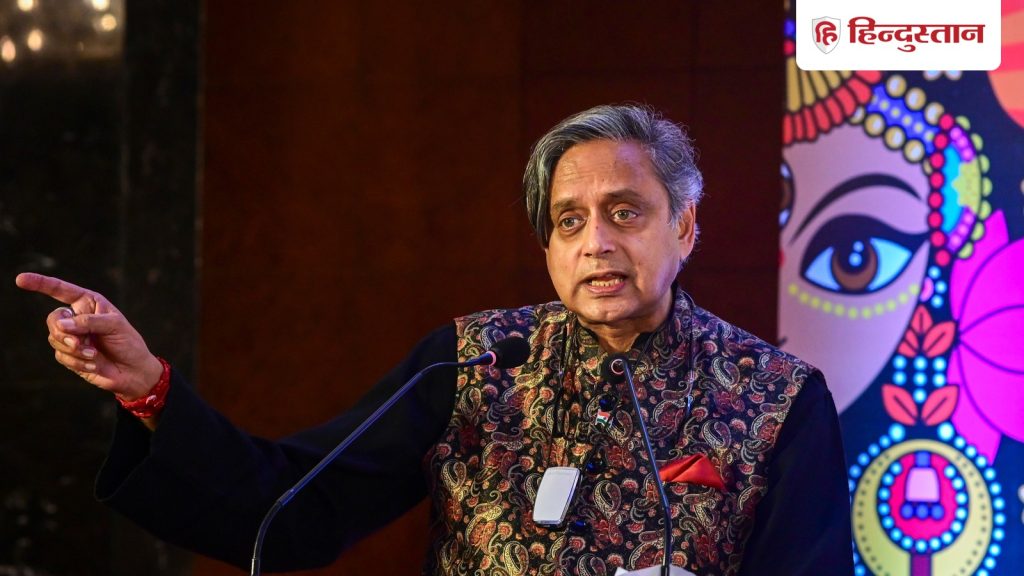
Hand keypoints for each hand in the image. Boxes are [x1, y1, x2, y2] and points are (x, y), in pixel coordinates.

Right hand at [16, 272, 163, 399]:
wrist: (133, 371)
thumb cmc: (128, 343)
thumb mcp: (115, 326)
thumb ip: (88, 322)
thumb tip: (61, 324)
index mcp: (88, 303)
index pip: (60, 290)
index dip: (40, 284)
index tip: (21, 279)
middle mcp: (76, 318)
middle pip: (53, 318)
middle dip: (63, 332)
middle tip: (79, 342)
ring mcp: (71, 337)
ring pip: (55, 338)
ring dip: (74, 349)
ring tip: (94, 354)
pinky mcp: (69, 355)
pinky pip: (61, 355)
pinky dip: (78, 361)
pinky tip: (94, 363)